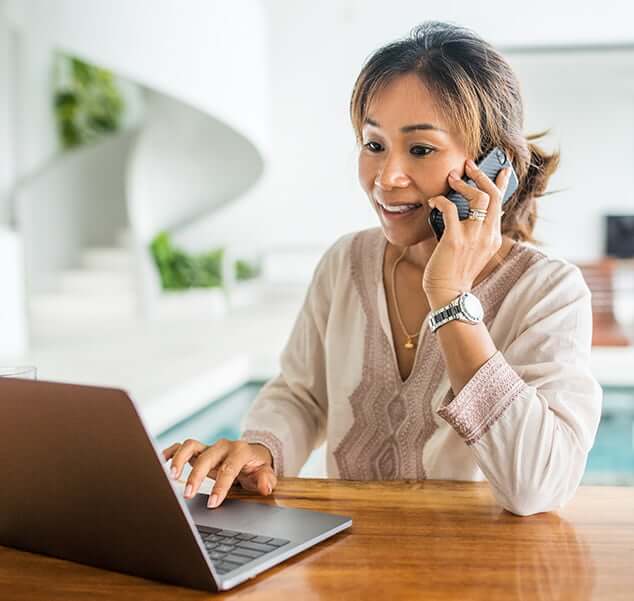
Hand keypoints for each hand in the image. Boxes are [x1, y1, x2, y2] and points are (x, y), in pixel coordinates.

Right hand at [162, 438, 275, 508]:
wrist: (253, 455)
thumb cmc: (256, 467)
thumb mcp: (266, 473)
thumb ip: (266, 479)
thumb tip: (265, 487)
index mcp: (240, 451)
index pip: (228, 468)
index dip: (220, 486)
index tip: (212, 503)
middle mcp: (223, 446)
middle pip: (206, 457)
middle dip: (196, 475)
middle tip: (188, 495)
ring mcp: (209, 447)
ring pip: (191, 445)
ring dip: (180, 459)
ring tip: (172, 476)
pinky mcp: (200, 450)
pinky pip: (183, 446)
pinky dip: (172, 452)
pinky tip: (162, 461)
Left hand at [422, 159, 510, 304]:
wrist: (448, 294)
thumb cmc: (454, 273)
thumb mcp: (472, 252)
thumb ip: (475, 233)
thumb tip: (465, 212)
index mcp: (493, 238)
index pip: (500, 205)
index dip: (501, 184)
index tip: (502, 169)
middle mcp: (488, 235)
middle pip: (493, 195)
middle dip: (481, 175)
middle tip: (468, 165)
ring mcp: (473, 236)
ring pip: (478, 197)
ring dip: (463, 184)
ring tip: (451, 178)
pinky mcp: (455, 239)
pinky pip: (450, 208)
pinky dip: (440, 200)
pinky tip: (433, 201)